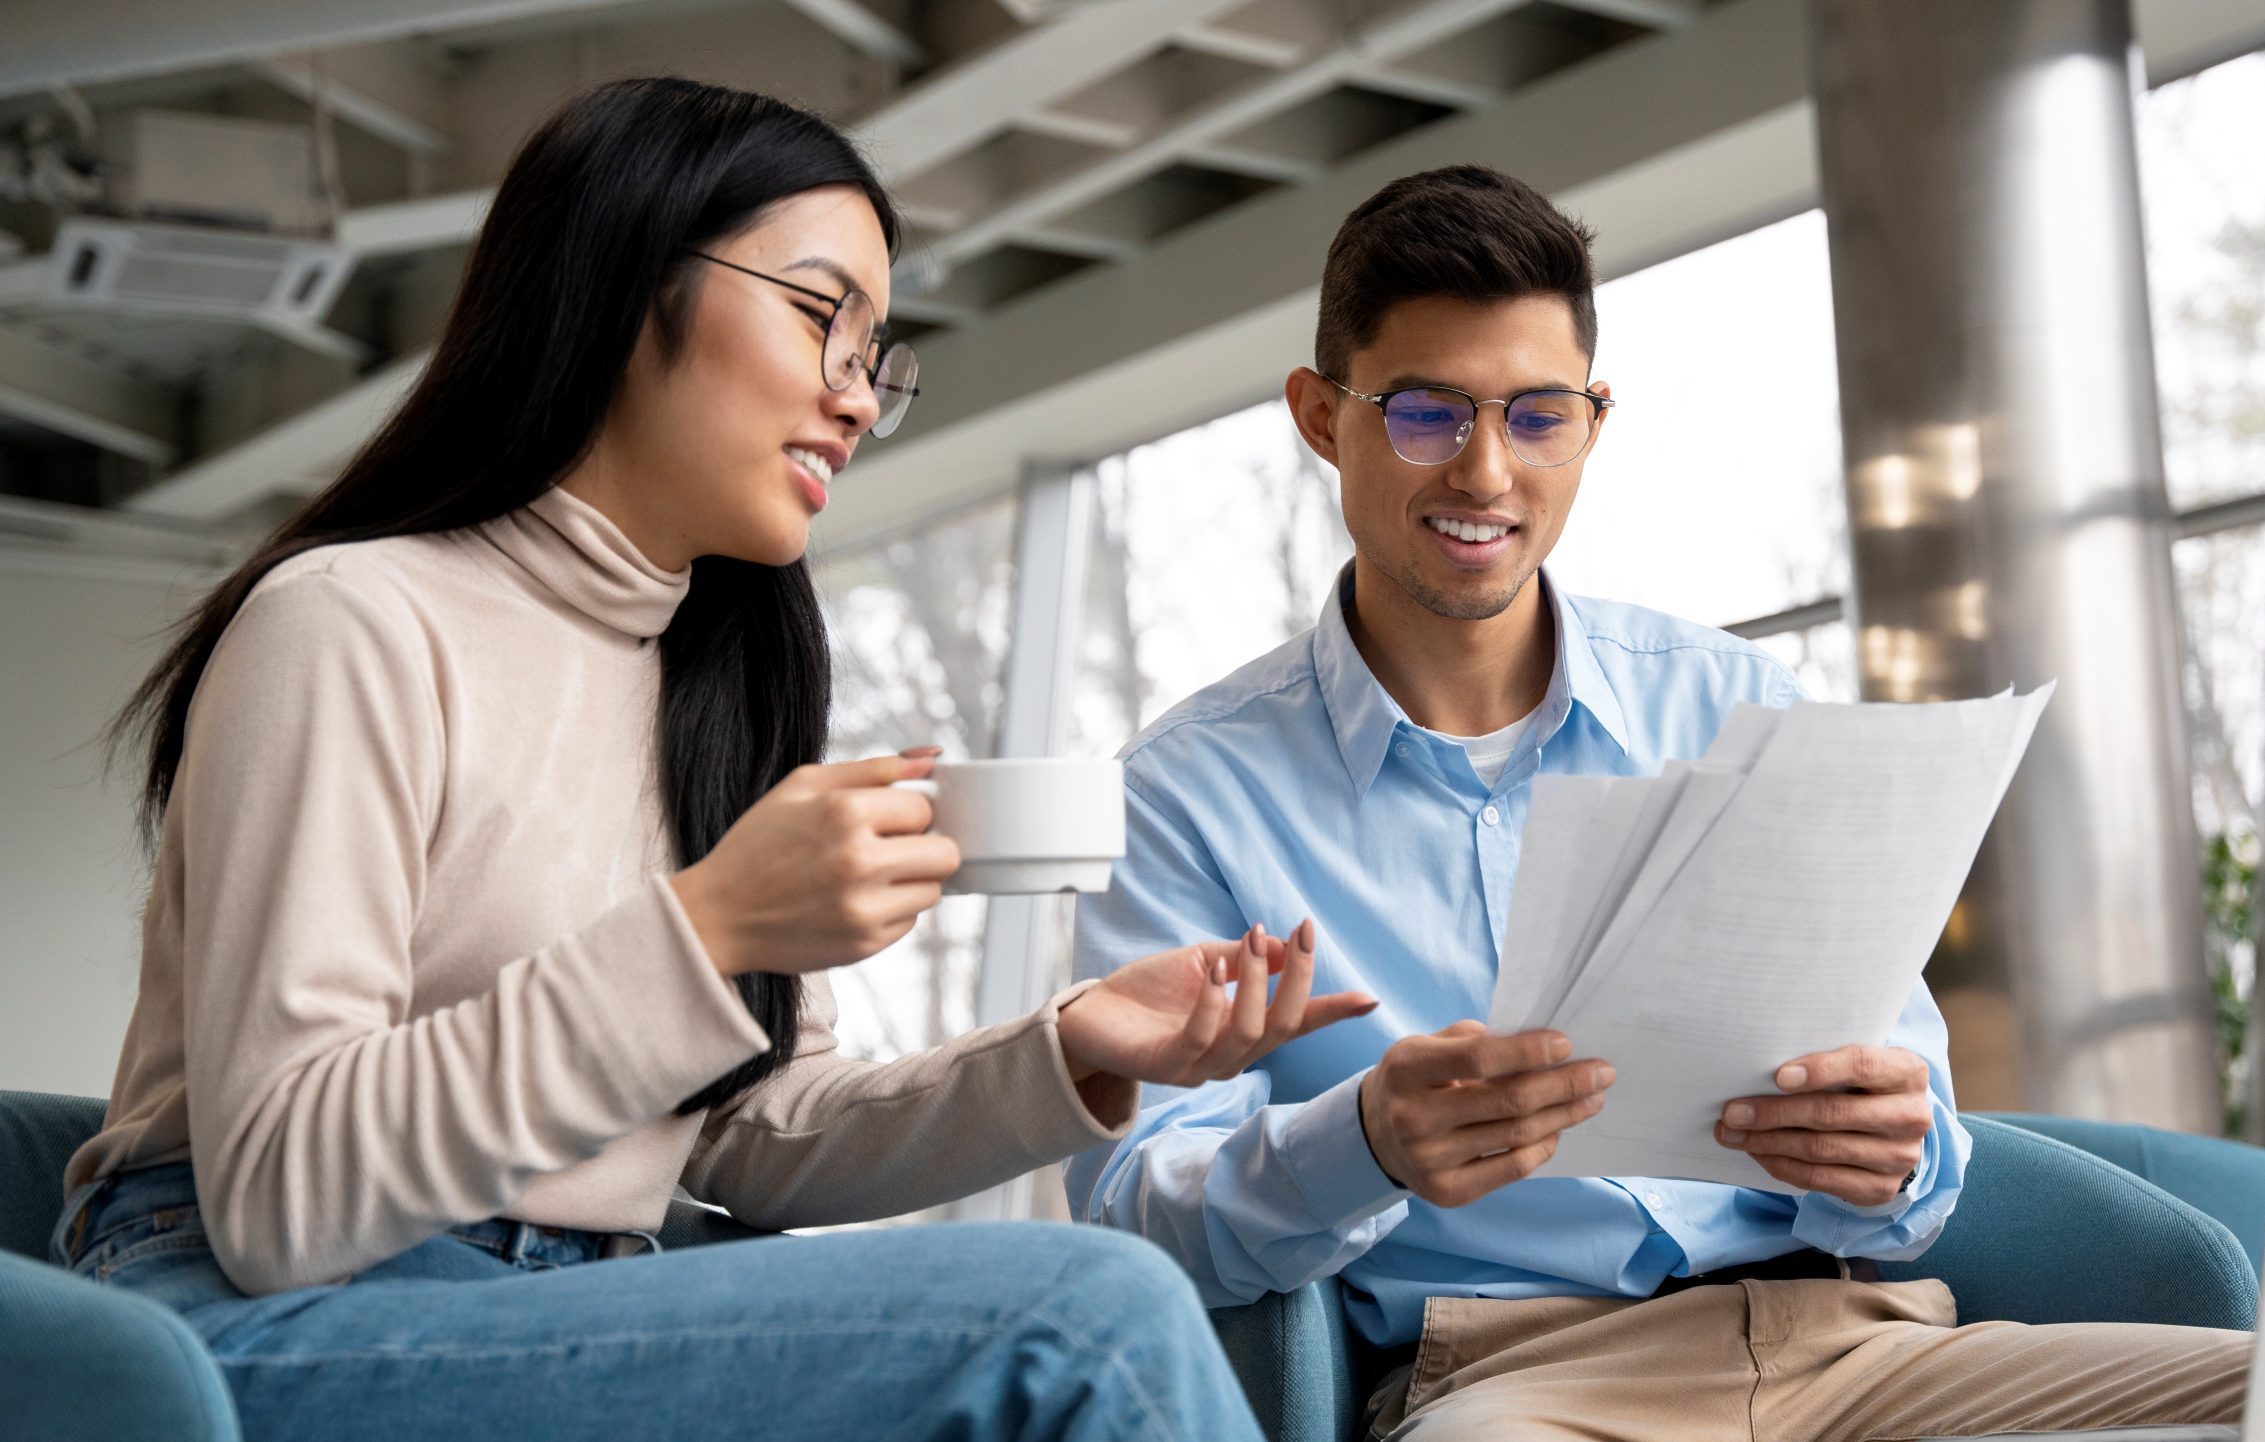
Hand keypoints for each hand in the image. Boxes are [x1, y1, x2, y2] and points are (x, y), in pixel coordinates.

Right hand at [669, 750, 959, 976]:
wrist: (720, 915)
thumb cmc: (759, 844)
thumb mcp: (802, 787)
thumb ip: (872, 769)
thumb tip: (930, 761)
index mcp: (845, 812)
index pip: (924, 809)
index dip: (906, 814)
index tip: (883, 822)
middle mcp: (860, 861)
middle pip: (945, 853)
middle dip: (924, 847)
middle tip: (890, 849)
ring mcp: (864, 908)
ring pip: (933, 890)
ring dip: (910, 881)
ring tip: (867, 877)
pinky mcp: (865, 944)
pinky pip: (910, 922)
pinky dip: (890, 911)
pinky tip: (852, 902)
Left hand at [1056, 920, 1376, 1086]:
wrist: (1090, 1016)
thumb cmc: (1148, 993)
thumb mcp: (1204, 963)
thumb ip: (1243, 960)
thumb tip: (1281, 946)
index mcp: (1243, 1034)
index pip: (1297, 1024)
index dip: (1332, 1011)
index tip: (1368, 997)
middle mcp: (1230, 1057)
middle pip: (1283, 1025)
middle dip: (1299, 977)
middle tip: (1299, 931)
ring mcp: (1200, 1066)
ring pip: (1249, 1032)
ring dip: (1254, 980)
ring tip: (1249, 937)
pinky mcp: (1167, 1066)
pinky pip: (1201, 1036)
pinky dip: (1214, 999)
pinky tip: (1214, 968)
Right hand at [1357, 1022, 1613, 1207]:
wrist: (1373, 1135)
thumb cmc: (1414, 1080)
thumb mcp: (1425, 1046)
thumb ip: (1473, 1040)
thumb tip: (1540, 1048)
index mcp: (1407, 1069)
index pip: (1478, 1058)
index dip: (1527, 1051)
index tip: (1566, 1043)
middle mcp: (1414, 1117)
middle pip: (1507, 1100)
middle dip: (1564, 1084)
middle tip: (1602, 1073)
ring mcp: (1429, 1160)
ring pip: (1516, 1135)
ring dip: (1563, 1114)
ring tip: (1591, 1099)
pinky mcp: (1447, 1192)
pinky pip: (1512, 1168)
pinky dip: (1542, 1146)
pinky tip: (1558, 1129)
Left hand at [1715, 1045, 1931, 1205]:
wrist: (1895, 1130)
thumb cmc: (1862, 1084)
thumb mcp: (1857, 1064)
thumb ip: (1824, 1060)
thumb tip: (1757, 1068)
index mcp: (1907, 1072)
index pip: (1862, 1065)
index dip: (1819, 1070)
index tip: (1777, 1076)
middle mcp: (1911, 1115)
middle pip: (1832, 1113)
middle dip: (1774, 1112)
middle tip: (1732, 1112)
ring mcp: (1899, 1157)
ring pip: (1821, 1149)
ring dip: (1768, 1141)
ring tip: (1732, 1133)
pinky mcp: (1880, 1188)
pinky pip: (1820, 1179)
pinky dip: (1782, 1165)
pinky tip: (1757, 1152)